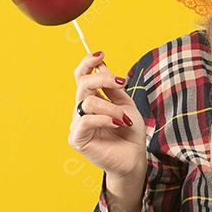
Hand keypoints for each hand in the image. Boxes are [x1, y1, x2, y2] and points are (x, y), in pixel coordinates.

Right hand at [68, 52, 145, 183]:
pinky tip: (119, 124)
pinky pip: (87, 121)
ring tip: (126, 120)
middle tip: (122, 82)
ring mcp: (77, 124)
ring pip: (88, 103)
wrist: (134, 158)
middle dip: (103, 79)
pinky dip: (105, 119)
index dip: (87, 63)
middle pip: (83, 84)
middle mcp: (81, 110)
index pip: (82, 77)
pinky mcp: (77, 139)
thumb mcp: (126, 104)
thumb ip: (113, 88)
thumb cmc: (130, 133)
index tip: (100, 54)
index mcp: (92, 100)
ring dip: (112, 108)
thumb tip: (103, 67)